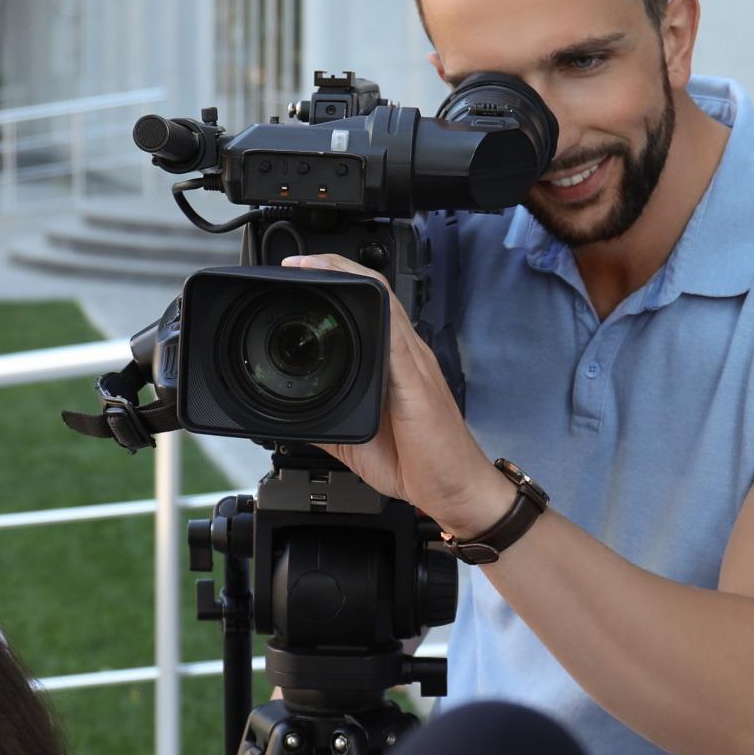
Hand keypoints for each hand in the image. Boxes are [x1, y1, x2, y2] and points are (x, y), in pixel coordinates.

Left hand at [278, 254, 509, 536]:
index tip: (301, 277)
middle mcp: (408, 356)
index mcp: (395, 366)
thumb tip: (298, 419)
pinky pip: (395, 331)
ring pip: (384, 301)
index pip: (369, 310)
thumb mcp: (360, 443)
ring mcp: (414, 363)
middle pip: (375, 294)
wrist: (457, 491)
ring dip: (347, 277)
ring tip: (312, 265)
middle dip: (334, 269)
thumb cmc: (422, 465)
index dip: (337, 285)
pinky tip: (351, 293)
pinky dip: (372, 307)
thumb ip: (333, 423)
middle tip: (296, 263)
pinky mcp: (417, 378)